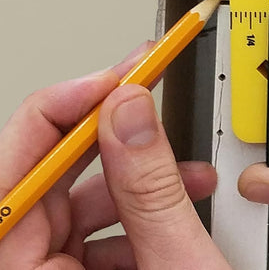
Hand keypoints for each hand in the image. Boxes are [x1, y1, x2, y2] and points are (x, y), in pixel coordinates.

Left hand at [0, 44, 229, 269]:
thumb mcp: (175, 266)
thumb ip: (151, 191)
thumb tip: (130, 110)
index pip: (11, 167)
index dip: (63, 109)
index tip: (114, 79)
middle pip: (49, 175)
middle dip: (111, 132)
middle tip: (146, 89)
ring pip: (79, 198)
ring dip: (140, 174)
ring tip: (190, 170)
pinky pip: (97, 224)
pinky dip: (142, 205)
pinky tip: (181, 201)